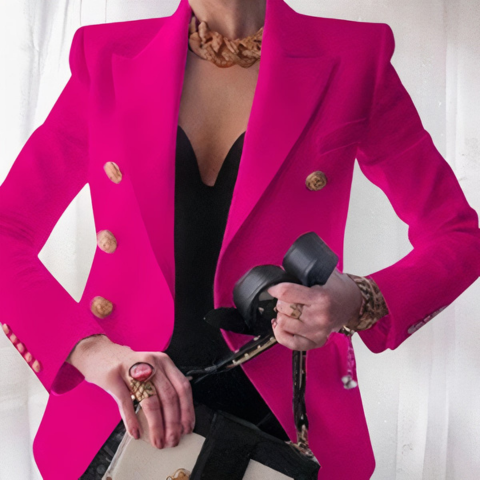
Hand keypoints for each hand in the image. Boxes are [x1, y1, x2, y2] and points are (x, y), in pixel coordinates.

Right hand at [66, 335, 194, 448]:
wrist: (99, 352)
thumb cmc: (127, 365)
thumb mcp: (150, 369)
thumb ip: (162, 387)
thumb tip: (174, 419)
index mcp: (164, 361)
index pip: (182, 387)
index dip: (187, 410)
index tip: (187, 427)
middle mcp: (151, 363)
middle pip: (169, 396)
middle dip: (173, 422)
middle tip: (172, 439)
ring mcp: (132, 369)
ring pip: (151, 401)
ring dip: (157, 425)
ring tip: (158, 440)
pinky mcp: (114, 377)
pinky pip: (126, 403)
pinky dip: (132, 421)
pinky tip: (136, 432)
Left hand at [267, 267, 362, 349]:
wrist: (354, 302)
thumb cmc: (338, 288)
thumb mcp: (323, 274)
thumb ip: (303, 274)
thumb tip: (279, 273)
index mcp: (320, 298)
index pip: (287, 293)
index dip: (275, 289)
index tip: (272, 288)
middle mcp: (319, 317)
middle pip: (283, 309)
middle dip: (282, 301)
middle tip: (288, 299)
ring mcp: (318, 332)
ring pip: (283, 325)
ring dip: (282, 316)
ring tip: (290, 311)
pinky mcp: (317, 341)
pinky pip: (290, 343)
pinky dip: (282, 334)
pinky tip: (283, 326)